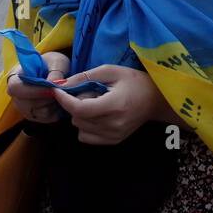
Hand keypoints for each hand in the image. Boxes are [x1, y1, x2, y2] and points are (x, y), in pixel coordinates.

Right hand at [6, 50, 69, 123]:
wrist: (56, 72)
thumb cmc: (52, 64)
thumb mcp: (56, 62)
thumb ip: (55, 72)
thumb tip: (54, 84)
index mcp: (15, 78)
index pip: (16, 88)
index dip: (34, 91)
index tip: (51, 89)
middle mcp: (16, 96)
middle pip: (28, 104)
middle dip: (48, 98)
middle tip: (61, 89)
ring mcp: (25, 109)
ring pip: (41, 113)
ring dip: (54, 104)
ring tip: (60, 92)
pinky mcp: (35, 117)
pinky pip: (48, 118)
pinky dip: (57, 110)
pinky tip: (59, 99)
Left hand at [54, 65, 171, 144]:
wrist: (155, 100)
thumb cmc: (134, 81)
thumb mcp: (111, 71)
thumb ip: (85, 76)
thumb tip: (62, 84)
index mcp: (115, 105)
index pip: (80, 109)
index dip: (64, 100)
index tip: (57, 91)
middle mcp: (114, 124)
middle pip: (78, 119)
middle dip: (75, 104)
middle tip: (88, 93)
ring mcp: (114, 135)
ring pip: (80, 128)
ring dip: (80, 116)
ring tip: (95, 104)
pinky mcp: (113, 141)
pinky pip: (86, 137)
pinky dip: (86, 126)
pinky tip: (97, 115)